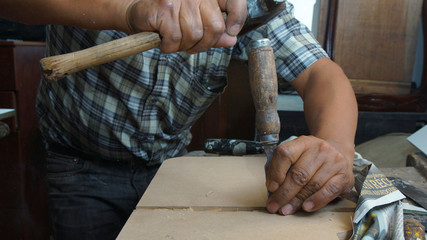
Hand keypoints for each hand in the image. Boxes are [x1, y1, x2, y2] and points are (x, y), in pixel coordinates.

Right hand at [126, 0, 246, 52]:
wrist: (138, 13)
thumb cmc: (168, 18)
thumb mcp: (195, 23)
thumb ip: (214, 30)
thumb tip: (231, 39)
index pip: (234, 0)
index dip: (238, 17)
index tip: (232, 32)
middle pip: (215, 26)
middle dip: (205, 43)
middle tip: (193, 46)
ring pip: (195, 34)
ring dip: (184, 46)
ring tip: (175, 41)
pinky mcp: (165, 6)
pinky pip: (176, 38)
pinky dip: (170, 47)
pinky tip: (164, 42)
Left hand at [265, 135, 353, 214]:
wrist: (338, 151)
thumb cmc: (312, 156)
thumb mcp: (297, 153)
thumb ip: (283, 166)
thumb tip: (272, 187)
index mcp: (303, 142)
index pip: (285, 154)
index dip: (276, 172)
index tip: (271, 187)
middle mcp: (319, 149)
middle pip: (298, 174)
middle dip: (283, 193)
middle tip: (274, 205)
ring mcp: (334, 162)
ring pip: (312, 184)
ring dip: (297, 201)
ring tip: (286, 210)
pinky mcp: (344, 176)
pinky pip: (329, 191)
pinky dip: (316, 201)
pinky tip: (306, 207)